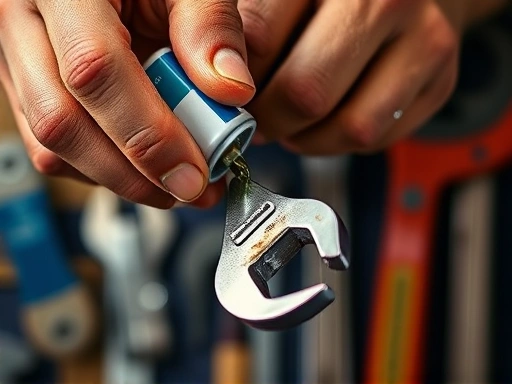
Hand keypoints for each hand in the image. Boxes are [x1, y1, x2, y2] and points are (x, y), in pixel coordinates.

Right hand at [0, 0, 254, 207]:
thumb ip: (209, 25)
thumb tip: (231, 91)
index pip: (95, 71)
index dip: (149, 135)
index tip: (195, 173)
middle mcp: (22, 24)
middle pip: (63, 123)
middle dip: (132, 175)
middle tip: (190, 190)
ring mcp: (16, 59)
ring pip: (52, 146)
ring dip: (119, 180)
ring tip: (175, 184)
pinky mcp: (26, 85)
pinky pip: (53, 146)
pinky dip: (102, 169)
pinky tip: (143, 167)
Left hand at [238, 0, 493, 154]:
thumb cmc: (321, 0)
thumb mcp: (273, 0)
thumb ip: (234, 28)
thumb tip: (216, 86)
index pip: (257, 36)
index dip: (228, 82)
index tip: (222, 97)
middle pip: (305, 93)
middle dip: (269, 120)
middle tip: (256, 117)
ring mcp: (424, 37)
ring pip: (349, 127)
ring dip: (307, 138)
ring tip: (292, 119)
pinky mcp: (441, 79)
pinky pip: (376, 139)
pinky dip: (338, 140)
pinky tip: (327, 117)